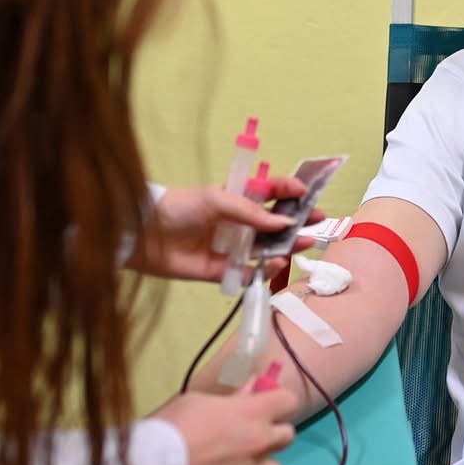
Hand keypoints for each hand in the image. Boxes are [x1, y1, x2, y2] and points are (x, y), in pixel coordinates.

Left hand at [128, 184, 323, 282]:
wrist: (144, 236)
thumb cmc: (180, 208)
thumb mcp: (217, 200)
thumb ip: (252, 213)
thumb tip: (285, 223)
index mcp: (235, 199)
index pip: (269, 192)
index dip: (288, 191)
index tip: (306, 193)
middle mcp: (237, 223)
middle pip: (274, 222)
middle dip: (298, 220)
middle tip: (319, 220)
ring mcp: (231, 247)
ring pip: (267, 247)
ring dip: (288, 244)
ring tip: (308, 242)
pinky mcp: (222, 271)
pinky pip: (249, 272)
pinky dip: (265, 270)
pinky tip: (277, 262)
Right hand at [154, 384, 299, 464]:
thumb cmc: (173, 426)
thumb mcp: (198, 401)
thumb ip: (232, 398)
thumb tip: (251, 389)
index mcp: (253, 412)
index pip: (289, 401)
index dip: (278, 402)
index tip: (264, 404)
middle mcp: (259, 442)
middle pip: (288, 435)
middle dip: (273, 432)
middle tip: (250, 433)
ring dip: (261, 463)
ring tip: (238, 461)